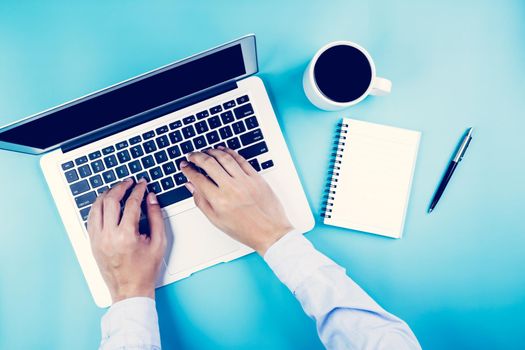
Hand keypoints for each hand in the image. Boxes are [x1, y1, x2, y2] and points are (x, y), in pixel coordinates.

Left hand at [87, 178, 166, 302]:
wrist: (130, 290)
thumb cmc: (145, 270)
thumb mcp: (159, 243)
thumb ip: (156, 217)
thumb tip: (151, 199)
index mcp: (126, 236)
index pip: (131, 204)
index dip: (138, 190)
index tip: (142, 184)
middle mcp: (109, 236)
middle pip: (110, 201)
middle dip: (120, 187)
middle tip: (129, 183)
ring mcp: (98, 240)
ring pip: (97, 207)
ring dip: (106, 195)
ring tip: (116, 189)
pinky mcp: (92, 243)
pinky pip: (91, 219)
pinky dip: (98, 207)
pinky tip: (105, 203)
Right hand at [180, 146, 292, 255]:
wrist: (270, 232)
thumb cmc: (245, 230)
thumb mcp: (217, 220)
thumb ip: (201, 201)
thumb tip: (191, 185)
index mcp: (219, 201)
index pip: (197, 178)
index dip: (188, 170)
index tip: (185, 166)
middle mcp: (231, 188)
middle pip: (209, 163)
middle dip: (196, 156)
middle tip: (192, 155)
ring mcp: (245, 181)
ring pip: (224, 158)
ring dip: (212, 151)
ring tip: (206, 151)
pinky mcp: (256, 177)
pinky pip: (241, 159)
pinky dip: (230, 152)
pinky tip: (223, 151)